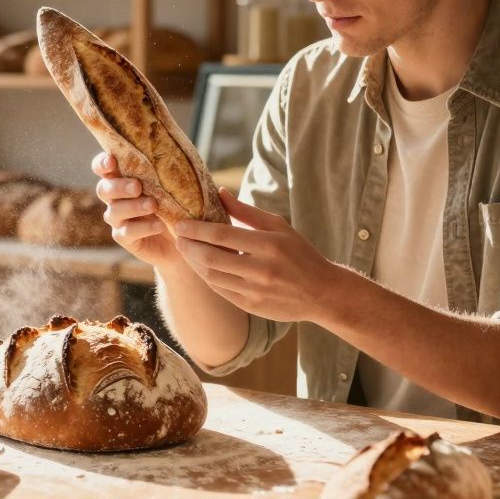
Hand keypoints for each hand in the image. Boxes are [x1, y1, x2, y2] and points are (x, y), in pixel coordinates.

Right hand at [92, 151, 179, 267]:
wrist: (185, 235)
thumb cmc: (178, 201)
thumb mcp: (174, 184)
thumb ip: (165, 170)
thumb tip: (173, 151)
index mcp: (122, 178)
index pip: (103, 168)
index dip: (102, 163)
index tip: (111, 160)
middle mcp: (115, 198)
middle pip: (103, 189)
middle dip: (119, 186)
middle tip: (137, 187)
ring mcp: (117, 219)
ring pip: (114, 211)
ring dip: (133, 207)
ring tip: (153, 205)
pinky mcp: (124, 238)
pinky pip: (126, 232)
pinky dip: (143, 227)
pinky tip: (159, 225)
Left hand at [173, 189, 339, 322]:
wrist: (321, 292)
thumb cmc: (300, 253)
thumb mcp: (279, 226)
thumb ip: (247, 211)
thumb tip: (219, 192)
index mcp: (269, 245)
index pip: (223, 235)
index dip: (197, 229)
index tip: (181, 223)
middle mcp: (261, 270)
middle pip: (211, 257)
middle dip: (188, 246)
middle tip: (177, 237)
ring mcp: (255, 291)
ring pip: (212, 276)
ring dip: (194, 263)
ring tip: (186, 250)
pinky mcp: (252, 306)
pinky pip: (220, 290)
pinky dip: (207, 277)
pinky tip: (201, 266)